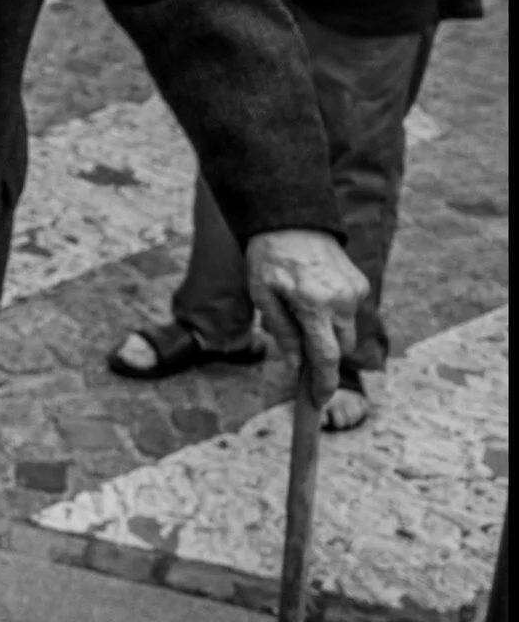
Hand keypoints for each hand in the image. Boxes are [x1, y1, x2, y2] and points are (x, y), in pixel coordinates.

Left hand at [245, 229, 366, 402]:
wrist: (292, 221)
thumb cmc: (268, 258)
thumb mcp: (262, 295)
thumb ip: (282, 332)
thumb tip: (295, 366)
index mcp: (314, 305)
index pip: (326, 357)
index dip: (323, 383)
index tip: (319, 401)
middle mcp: (341, 300)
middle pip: (340, 348)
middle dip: (324, 355)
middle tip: (301, 352)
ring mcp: (354, 292)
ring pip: (346, 331)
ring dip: (328, 332)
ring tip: (302, 310)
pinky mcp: (359, 284)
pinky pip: (349, 311)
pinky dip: (334, 314)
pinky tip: (313, 295)